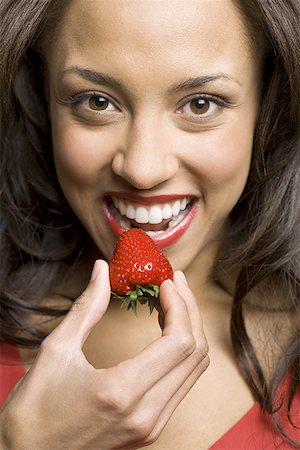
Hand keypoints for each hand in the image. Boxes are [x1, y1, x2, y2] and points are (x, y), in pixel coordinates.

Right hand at [0, 260, 208, 449]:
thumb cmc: (34, 407)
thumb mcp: (57, 349)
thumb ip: (87, 306)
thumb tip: (101, 270)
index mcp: (123, 392)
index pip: (178, 342)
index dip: (180, 305)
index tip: (166, 282)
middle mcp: (146, 414)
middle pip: (195, 354)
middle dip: (190, 311)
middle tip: (175, 283)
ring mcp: (151, 427)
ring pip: (194, 371)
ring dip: (190, 331)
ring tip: (173, 301)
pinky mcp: (149, 430)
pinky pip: (181, 385)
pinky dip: (181, 353)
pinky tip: (167, 331)